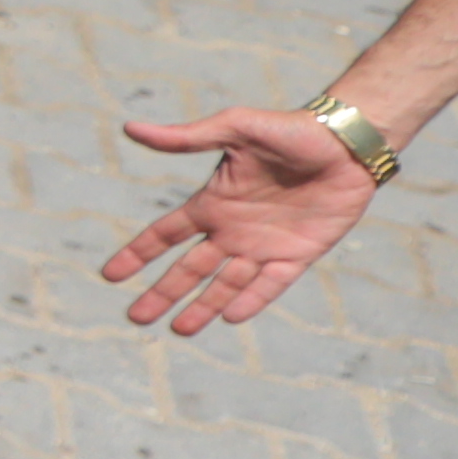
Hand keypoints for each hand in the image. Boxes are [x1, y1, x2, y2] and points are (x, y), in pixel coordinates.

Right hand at [102, 104, 386, 335]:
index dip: (138, 253)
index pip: (165, 234)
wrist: (347, 143)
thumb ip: (186, 137)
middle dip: (163, 293)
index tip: (110, 275)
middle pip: (189, 269)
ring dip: (203, 306)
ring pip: (226, 283)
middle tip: (137, 317)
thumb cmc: (290, 129)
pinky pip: (271, 284)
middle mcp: (233, 229)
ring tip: (180, 330)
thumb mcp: (235, 128)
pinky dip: (252, 300)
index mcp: (213, 202)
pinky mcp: (298, 254)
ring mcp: (265, 245)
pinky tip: (231, 317)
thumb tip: (130, 128)